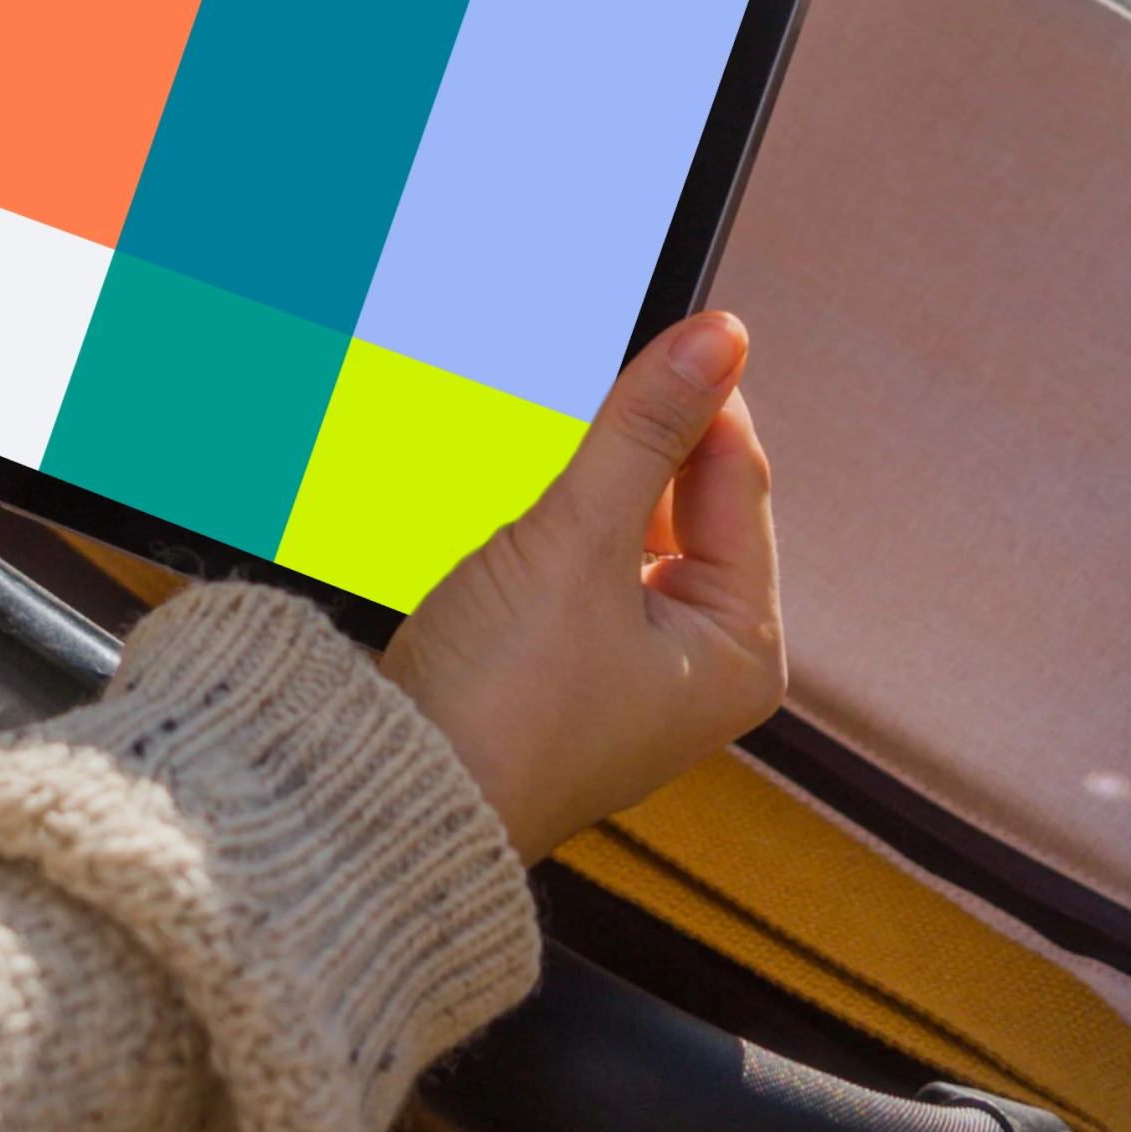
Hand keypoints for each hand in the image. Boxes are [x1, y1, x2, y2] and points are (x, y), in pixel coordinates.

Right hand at [383, 313, 783, 860]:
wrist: (390, 803)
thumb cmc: (497, 713)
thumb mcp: (577, 543)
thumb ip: (645, 430)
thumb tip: (717, 341)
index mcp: (741, 651)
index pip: (738, 480)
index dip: (696, 400)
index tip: (661, 329)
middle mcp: (700, 667)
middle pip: (686, 505)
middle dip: (629, 457)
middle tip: (577, 411)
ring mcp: (632, 673)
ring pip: (625, 532)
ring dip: (581, 496)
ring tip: (534, 502)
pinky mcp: (567, 672)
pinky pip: (579, 570)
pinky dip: (550, 538)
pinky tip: (510, 531)